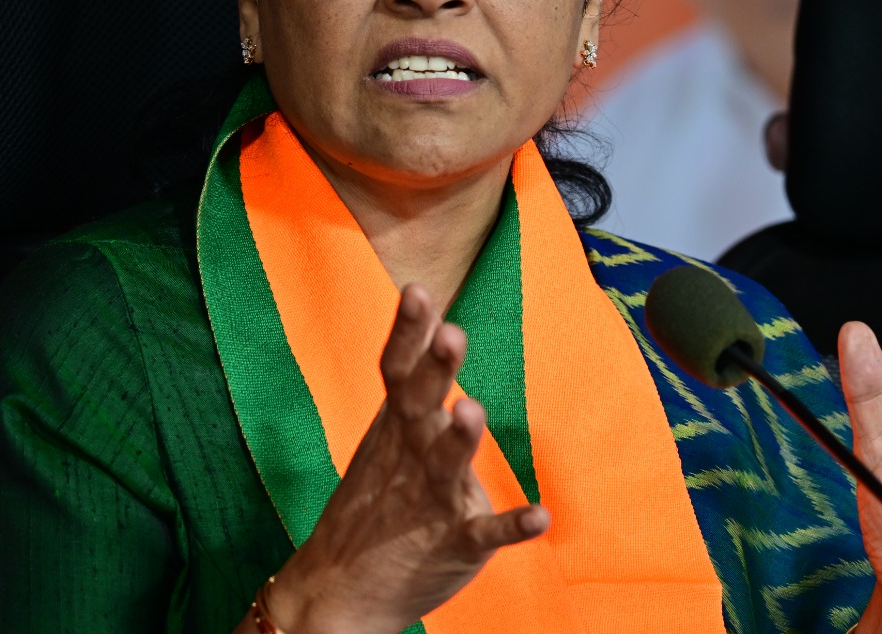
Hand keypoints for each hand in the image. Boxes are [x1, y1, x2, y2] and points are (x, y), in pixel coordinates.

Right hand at [266, 284, 548, 633]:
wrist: (340, 590)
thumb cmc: (375, 500)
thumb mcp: (387, 433)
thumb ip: (412, 380)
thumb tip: (428, 315)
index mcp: (397, 426)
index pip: (397, 370)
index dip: (406, 331)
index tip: (417, 291)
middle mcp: (411, 454)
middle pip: (419, 404)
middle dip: (435, 370)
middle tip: (451, 334)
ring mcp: (431, 499)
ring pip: (446, 464)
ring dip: (458, 439)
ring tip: (471, 410)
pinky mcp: (456, 542)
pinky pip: (486, 532)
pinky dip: (512, 524)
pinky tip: (541, 515)